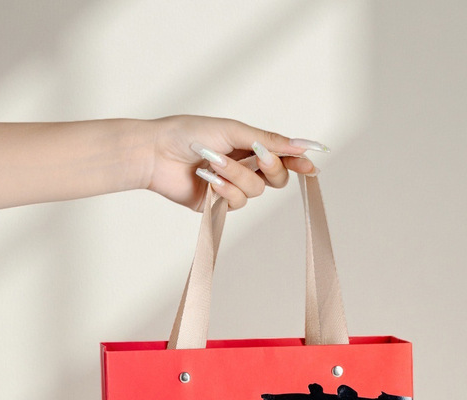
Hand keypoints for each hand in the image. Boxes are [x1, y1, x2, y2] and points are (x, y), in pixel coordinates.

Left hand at [142, 115, 328, 210]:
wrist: (156, 153)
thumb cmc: (188, 133)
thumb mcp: (232, 130)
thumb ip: (267, 140)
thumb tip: (299, 144)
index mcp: (249, 144)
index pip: (282, 156)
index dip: (298, 161)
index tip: (311, 165)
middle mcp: (244, 166)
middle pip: (276, 178)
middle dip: (271, 169)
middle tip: (260, 158)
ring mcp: (232, 185)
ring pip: (255, 191)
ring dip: (237, 176)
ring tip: (213, 163)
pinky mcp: (218, 202)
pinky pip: (236, 202)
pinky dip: (224, 190)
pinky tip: (208, 179)